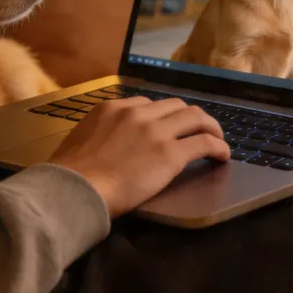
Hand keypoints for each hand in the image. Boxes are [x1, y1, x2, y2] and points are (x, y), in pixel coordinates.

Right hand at [47, 97, 229, 217]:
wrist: (76, 188)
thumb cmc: (70, 173)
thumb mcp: (79, 140)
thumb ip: (97, 134)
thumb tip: (101, 145)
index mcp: (112, 109)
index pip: (147, 103)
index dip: (162, 115)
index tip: (167, 127)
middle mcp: (137, 113)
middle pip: (175, 105)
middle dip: (189, 117)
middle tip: (197, 130)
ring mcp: (156, 131)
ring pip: (195, 117)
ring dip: (209, 127)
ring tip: (216, 139)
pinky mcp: (171, 154)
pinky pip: (204, 143)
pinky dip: (218, 146)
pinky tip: (222, 155)